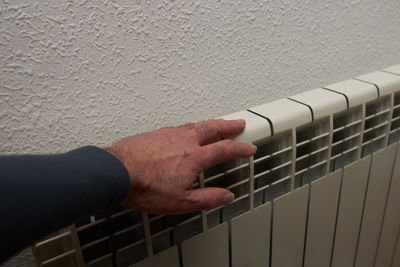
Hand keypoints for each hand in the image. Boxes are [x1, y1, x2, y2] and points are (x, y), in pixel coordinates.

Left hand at [105, 119, 256, 213]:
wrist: (116, 172)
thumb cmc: (144, 187)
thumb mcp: (180, 202)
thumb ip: (207, 198)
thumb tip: (226, 196)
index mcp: (194, 158)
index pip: (225, 150)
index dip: (240, 149)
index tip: (249, 148)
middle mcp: (185, 141)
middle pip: (213, 128)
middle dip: (229, 126)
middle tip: (238, 124)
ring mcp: (170, 134)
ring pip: (197, 124)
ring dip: (211, 124)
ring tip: (218, 124)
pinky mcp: (157, 133)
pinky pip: (181, 126)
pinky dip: (192, 126)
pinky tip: (189, 130)